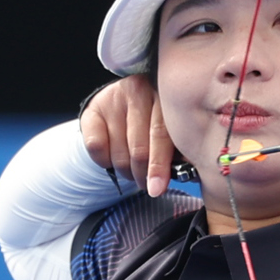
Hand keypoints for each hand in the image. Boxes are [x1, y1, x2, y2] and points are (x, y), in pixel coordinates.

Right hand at [81, 77, 175, 197]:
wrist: (124, 105)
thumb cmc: (155, 123)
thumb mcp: (170, 130)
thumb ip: (179, 149)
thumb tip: (186, 174)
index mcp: (166, 95)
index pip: (161, 136)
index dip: (160, 166)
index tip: (157, 189)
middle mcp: (139, 91)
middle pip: (139, 148)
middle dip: (142, 175)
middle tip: (146, 185)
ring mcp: (114, 98)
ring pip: (119, 154)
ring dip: (126, 172)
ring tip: (133, 169)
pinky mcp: (93, 109)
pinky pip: (96, 147)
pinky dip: (105, 162)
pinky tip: (114, 157)